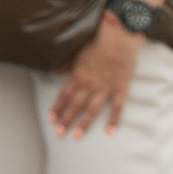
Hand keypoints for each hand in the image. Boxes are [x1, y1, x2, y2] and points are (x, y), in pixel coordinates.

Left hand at [49, 14, 141, 137]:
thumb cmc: (97, 42)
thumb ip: (66, 64)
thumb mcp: (77, 51)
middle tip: (59, 133)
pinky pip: (117, 108)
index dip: (57, 107)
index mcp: (78, 75)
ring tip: (76, 136)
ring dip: (83, 124)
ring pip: (92, 110)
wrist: (118, 38)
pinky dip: (114, 120)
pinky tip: (109, 132)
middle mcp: (89, 84)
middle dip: (66, 120)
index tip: (51, 119)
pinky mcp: (121, 88)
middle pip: (75, 105)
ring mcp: (105, 88)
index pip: (64, 95)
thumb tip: (54, 72)